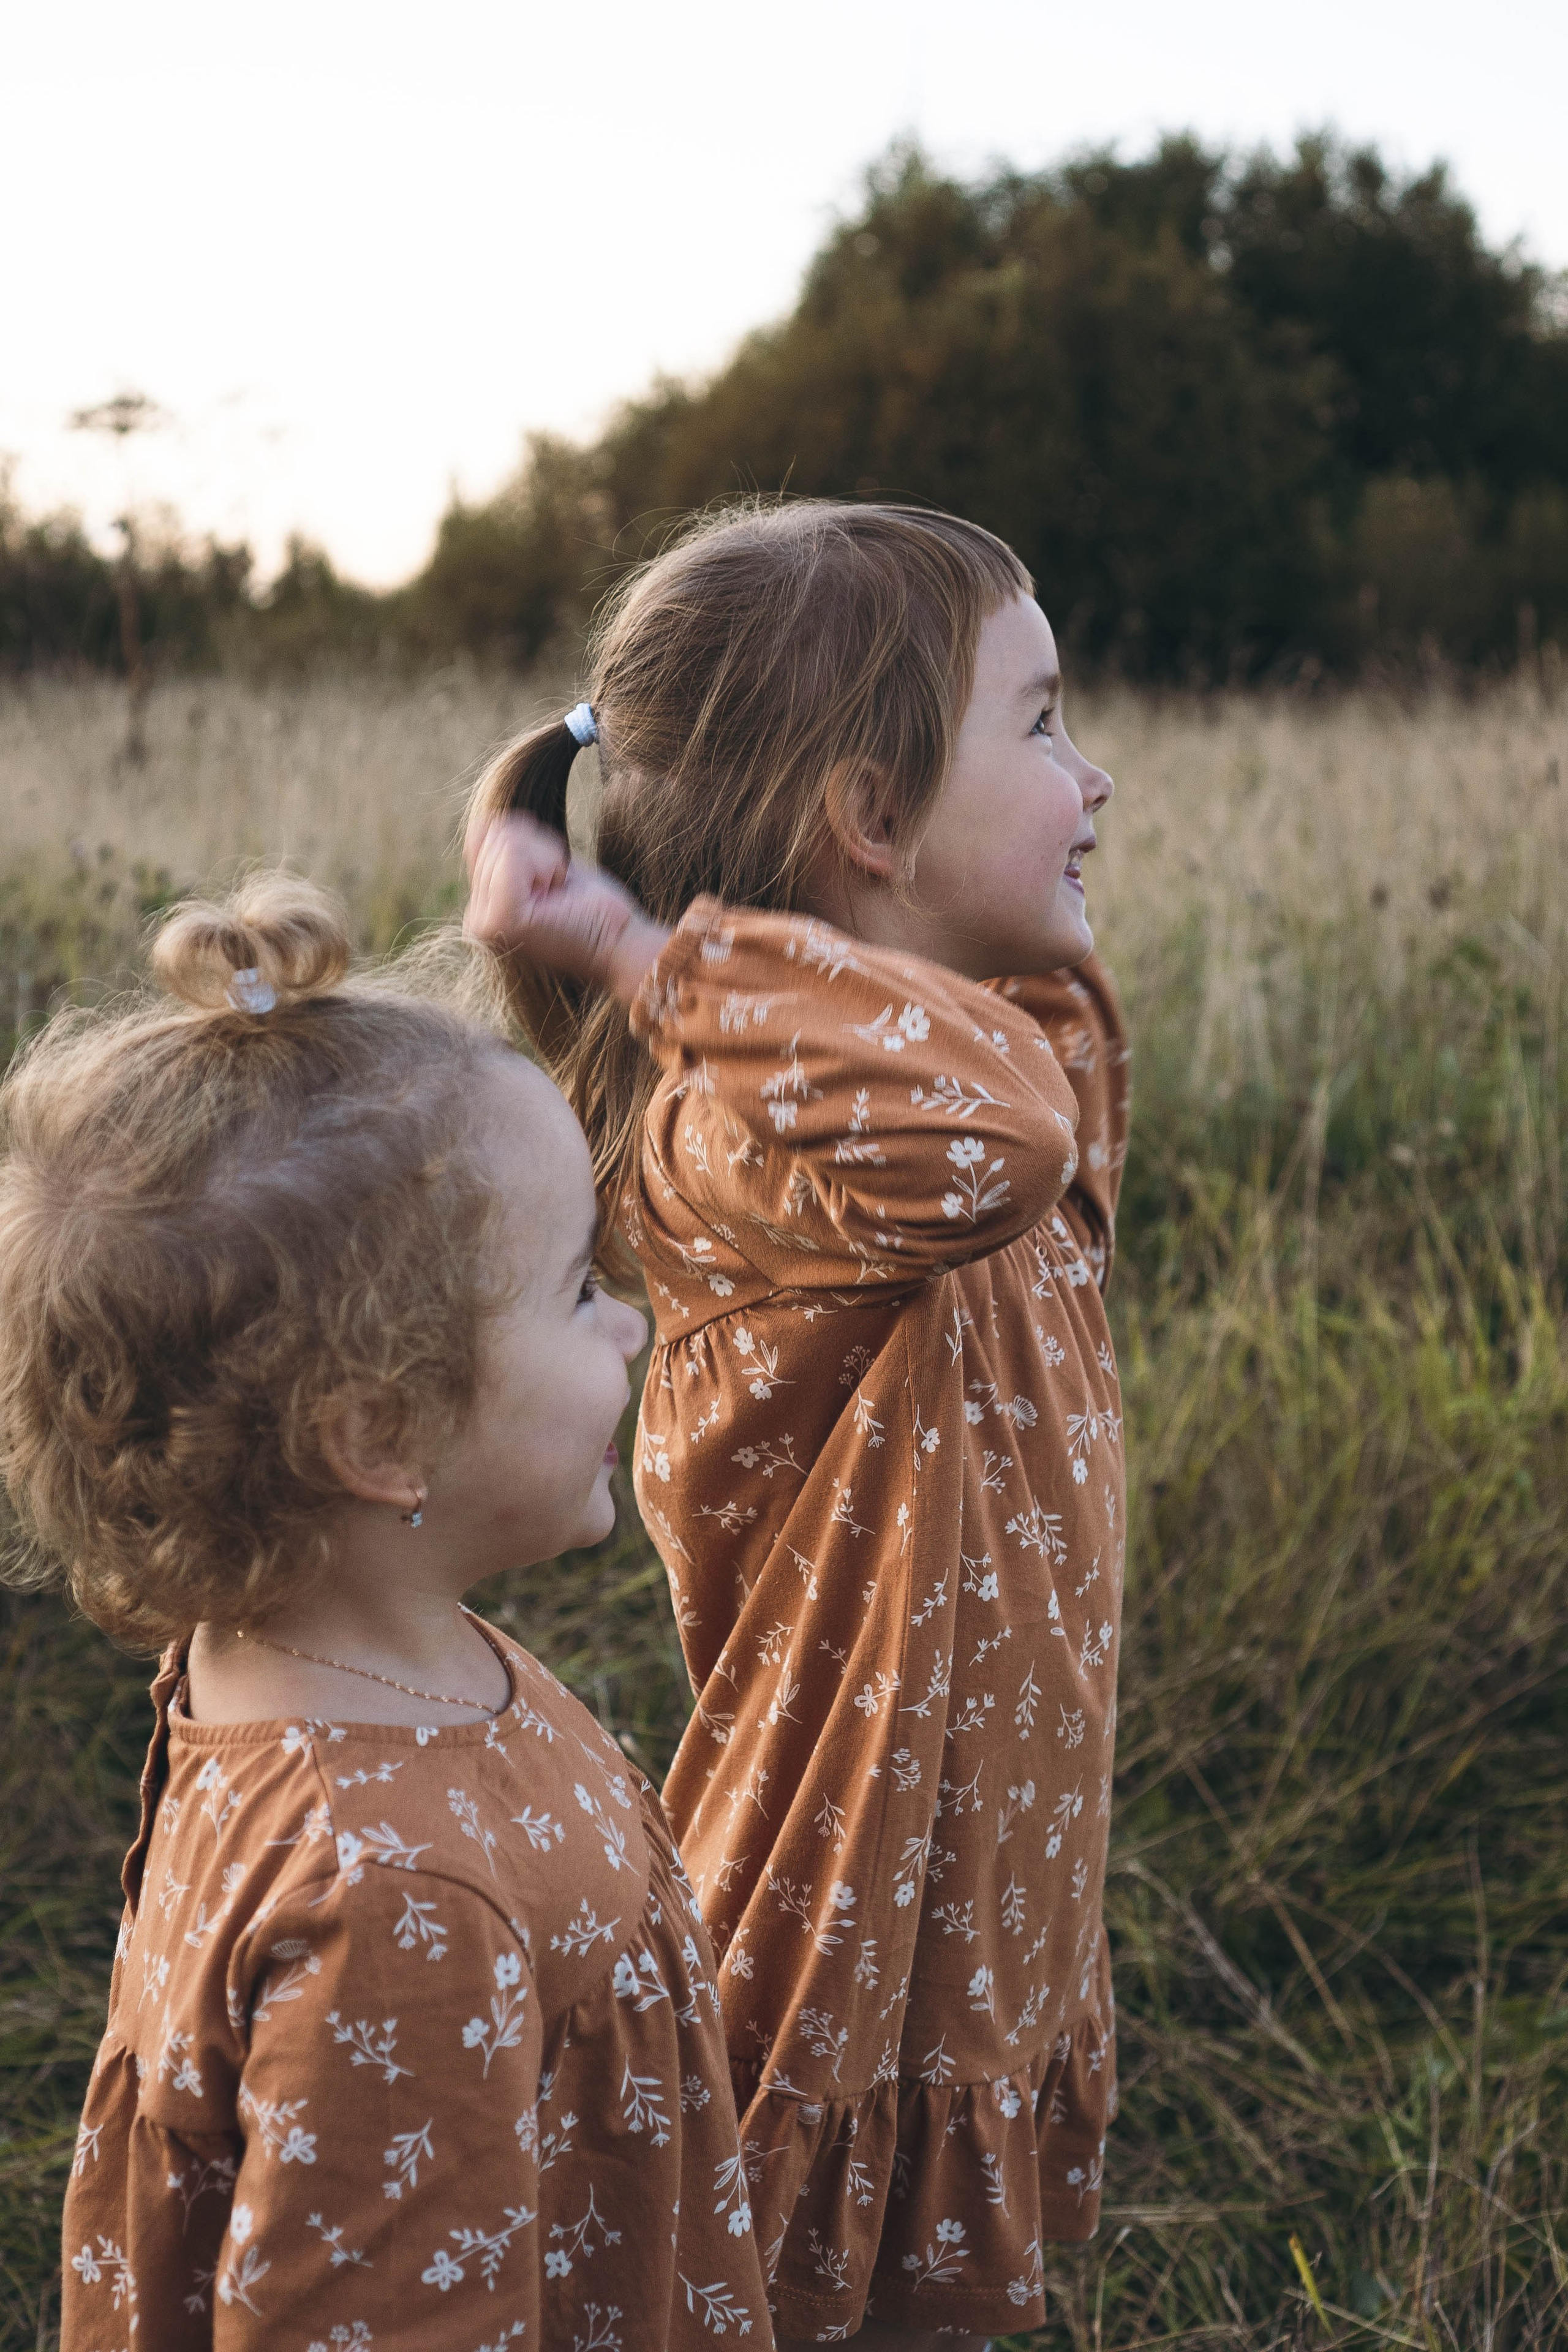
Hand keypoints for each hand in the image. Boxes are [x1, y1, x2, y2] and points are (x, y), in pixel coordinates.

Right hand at [464, 811, 670, 1002]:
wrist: (623, 946)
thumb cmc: (595, 909)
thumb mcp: (548, 867)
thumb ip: (511, 847)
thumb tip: (482, 823)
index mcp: (485, 907)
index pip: (485, 836)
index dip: (532, 847)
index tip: (555, 885)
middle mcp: (477, 918)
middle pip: (495, 837)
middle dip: (539, 852)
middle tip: (560, 892)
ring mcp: (484, 922)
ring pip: (505, 842)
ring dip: (546, 859)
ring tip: (559, 896)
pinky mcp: (501, 919)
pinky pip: (513, 853)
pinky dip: (547, 863)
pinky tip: (558, 894)